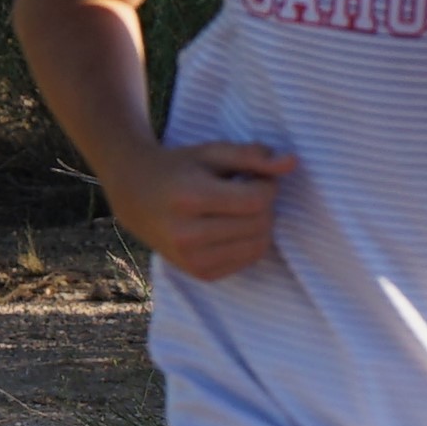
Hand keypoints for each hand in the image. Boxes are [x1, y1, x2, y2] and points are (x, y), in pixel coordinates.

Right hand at [103, 140, 294, 278]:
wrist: (135, 197)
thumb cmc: (178, 169)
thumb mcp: (212, 152)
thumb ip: (252, 156)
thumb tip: (291, 163)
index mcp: (190, 199)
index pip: (256, 200)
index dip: (268, 185)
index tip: (255, 176)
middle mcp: (188, 234)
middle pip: (260, 224)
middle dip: (265, 205)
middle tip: (247, 191)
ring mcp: (192, 259)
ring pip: (259, 245)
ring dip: (261, 224)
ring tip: (240, 209)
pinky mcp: (200, 273)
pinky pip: (248, 260)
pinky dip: (251, 242)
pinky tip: (233, 227)